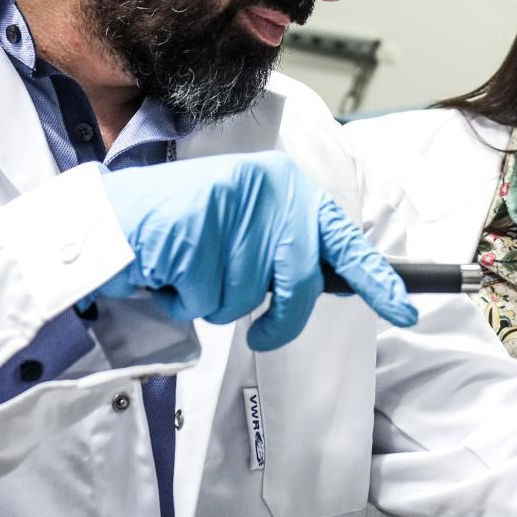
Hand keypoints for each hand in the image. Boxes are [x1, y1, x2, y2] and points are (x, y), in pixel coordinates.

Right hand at [93, 151, 416, 349]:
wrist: (112, 217)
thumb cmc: (183, 228)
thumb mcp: (246, 226)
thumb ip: (286, 249)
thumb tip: (340, 282)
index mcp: (286, 185)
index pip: (342, 238)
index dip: (374, 279)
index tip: (403, 311)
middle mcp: (266, 190)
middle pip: (296, 284)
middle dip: (279, 318)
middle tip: (261, 331)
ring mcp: (229, 209)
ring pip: (244, 299)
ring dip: (212, 300)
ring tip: (189, 269)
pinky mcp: (193, 234)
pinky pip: (201, 300)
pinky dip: (180, 299)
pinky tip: (166, 269)